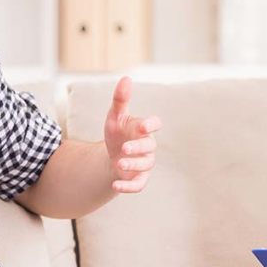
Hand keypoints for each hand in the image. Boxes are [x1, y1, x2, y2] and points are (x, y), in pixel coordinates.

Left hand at [104, 76, 161, 193]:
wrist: (111, 157)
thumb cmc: (117, 133)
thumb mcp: (115, 116)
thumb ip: (120, 99)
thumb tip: (126, 78)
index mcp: (144, 129)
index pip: (155, 124)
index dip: (151, 125)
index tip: (143, 126)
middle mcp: (148, 146)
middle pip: (150, 147)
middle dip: (138, 148)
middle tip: (123, 148)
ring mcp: (145, 164)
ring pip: (145, 166)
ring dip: (132, 165)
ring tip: (118, 163)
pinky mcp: (139, 179)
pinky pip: (138, 185)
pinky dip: (128, 187)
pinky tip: (115, 186)